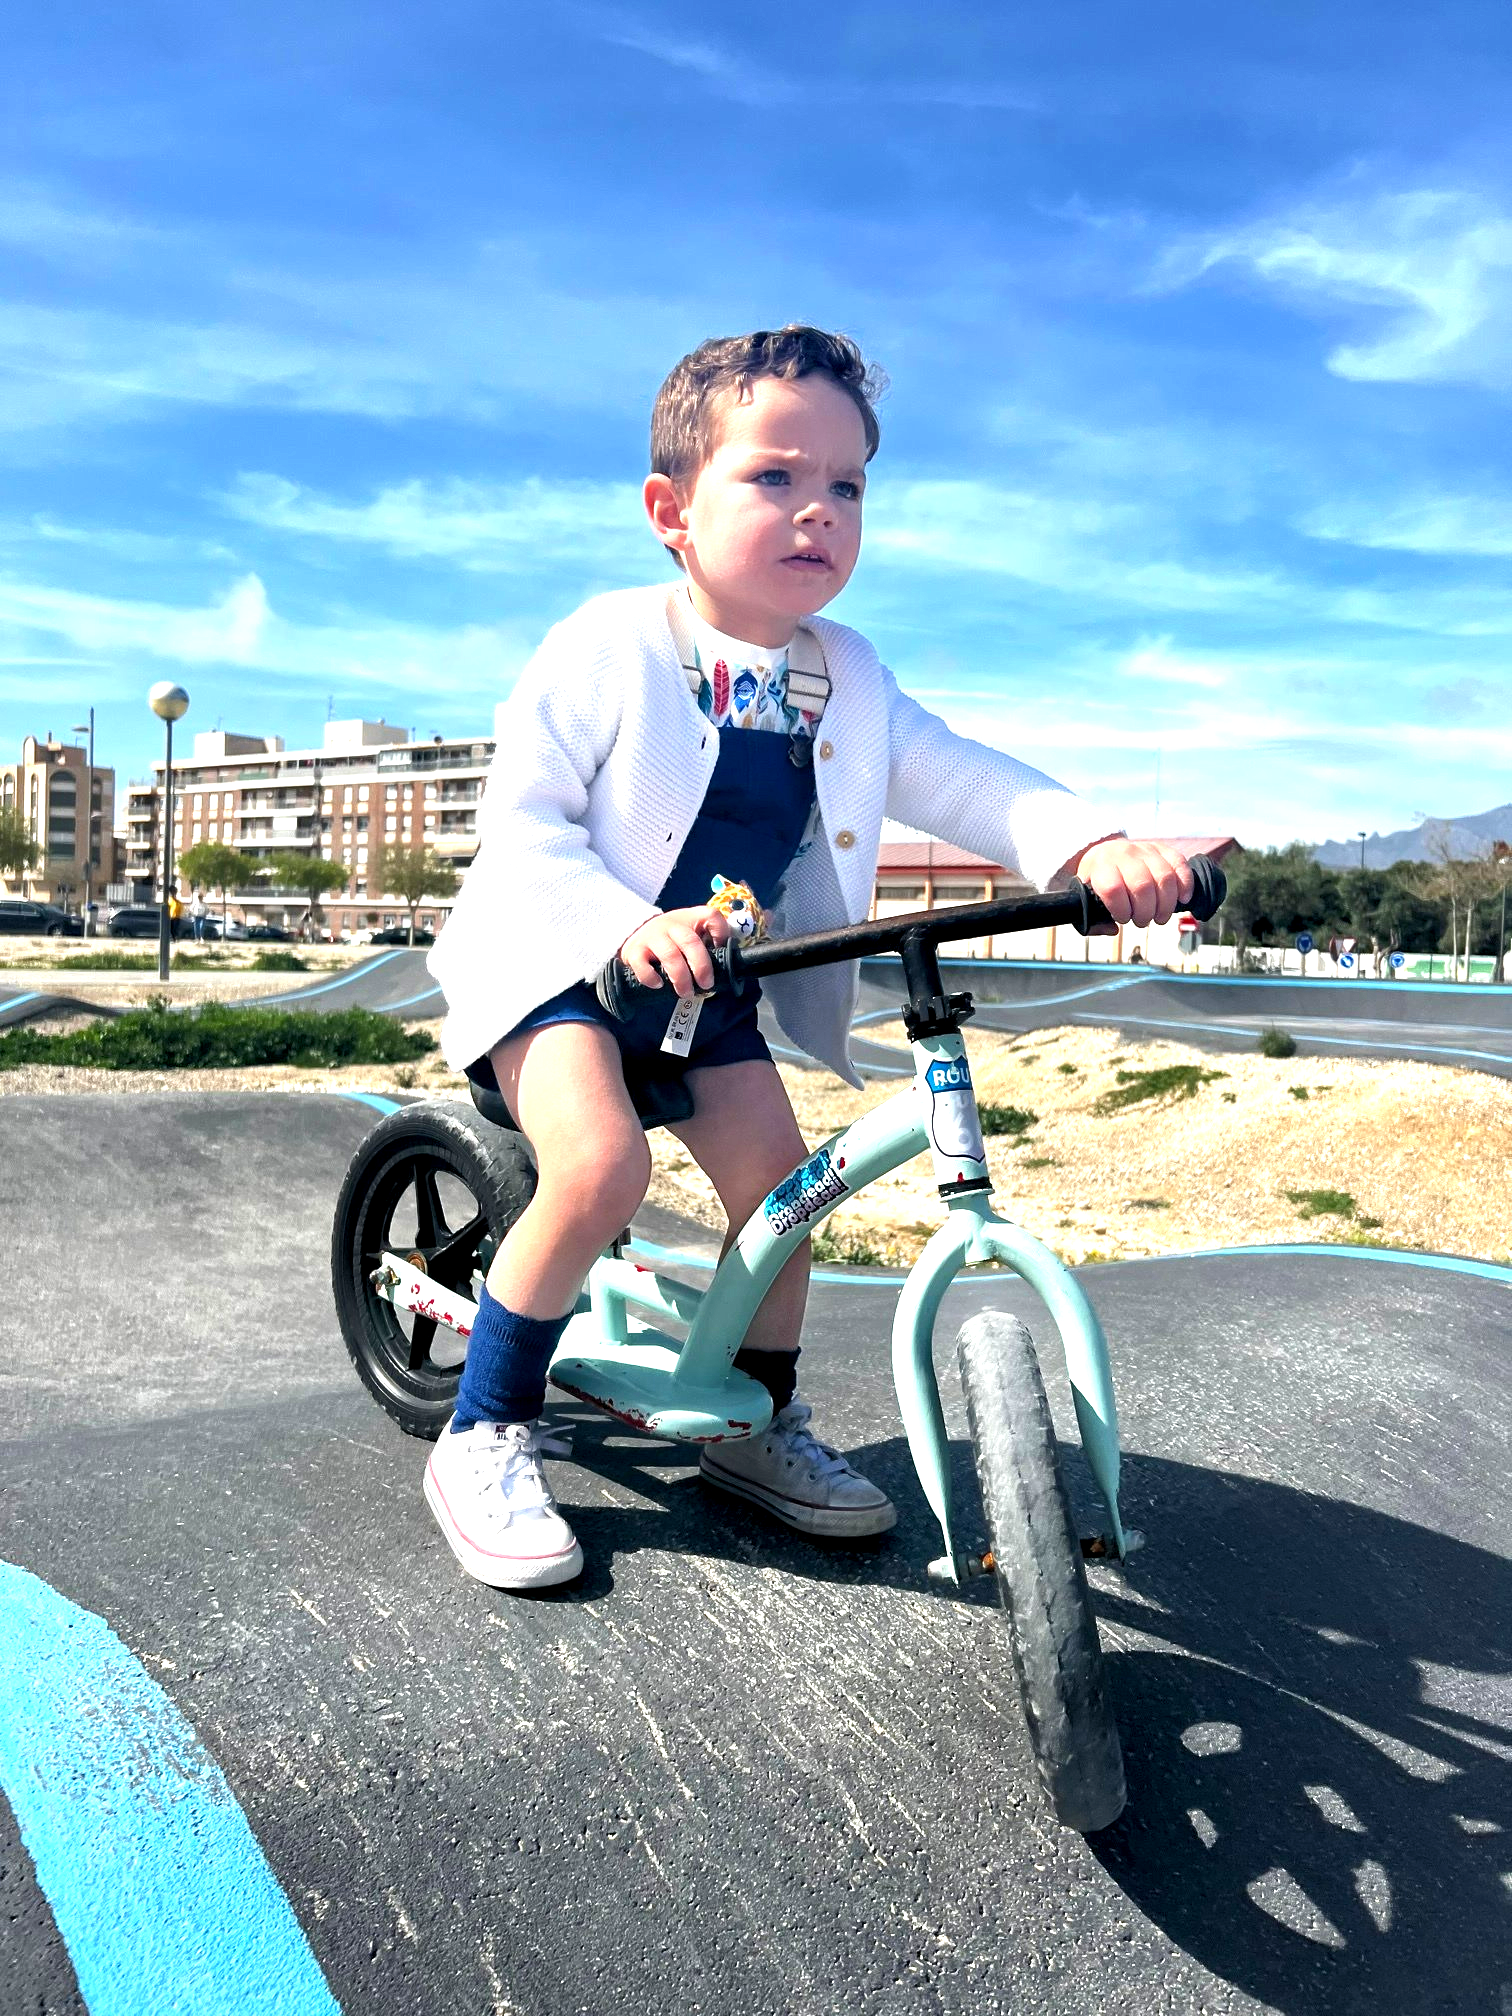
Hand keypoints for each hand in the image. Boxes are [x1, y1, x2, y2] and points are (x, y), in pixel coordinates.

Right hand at [619, 904, 733, 996]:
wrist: (635, 934)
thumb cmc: (671, 939)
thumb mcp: (689, 933)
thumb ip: (706, 945)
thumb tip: (726, 969)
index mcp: (690, 919)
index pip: (710, 916)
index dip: (721, 932)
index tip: (722, 949)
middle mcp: (672, 925)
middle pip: (690, 942)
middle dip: (701, 966)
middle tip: (706, 984)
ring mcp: (652, 937)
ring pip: (670, 955)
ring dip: (681, 977)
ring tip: (686, 992)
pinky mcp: (635, 951)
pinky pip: (642, 965)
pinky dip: (651, 977)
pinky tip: (659, 984)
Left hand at [1070, 838, 1194, 930]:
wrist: (1107, 853)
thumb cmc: (1099, 879)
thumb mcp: (1087, 895)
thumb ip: (1094, 917)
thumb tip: (1111, 929)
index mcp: (1101, 865)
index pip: (1113, 888)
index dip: (1121, 910)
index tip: (1123, 918)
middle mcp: (1124, 853)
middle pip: (1142, 885)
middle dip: (1145, 912)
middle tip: (1142, 921)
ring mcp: (1145, 849)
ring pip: (1164, 877)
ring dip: (1165, 905)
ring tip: (1160, 917)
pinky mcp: (1163, 849)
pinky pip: (1180, 864)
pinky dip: (1185, 884)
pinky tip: (1183, 899)